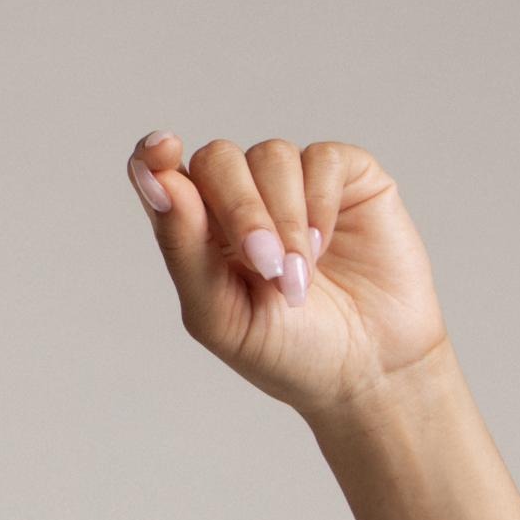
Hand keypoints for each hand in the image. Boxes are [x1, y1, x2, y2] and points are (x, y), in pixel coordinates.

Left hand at [125, 131, 451, 422]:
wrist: (367, 370)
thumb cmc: (286, 350)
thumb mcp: (219, 315)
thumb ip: (183, 250)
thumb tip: (162, 183)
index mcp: (197, 231)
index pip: (161, 174)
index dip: (153, 155)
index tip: (160, 149)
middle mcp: (240, 198)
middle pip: (217, 159)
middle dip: (239, 210)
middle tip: (265, 265)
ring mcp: (293, 184)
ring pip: (270, 156)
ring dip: (284, 219)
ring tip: (299, 277)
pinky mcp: (347, 177)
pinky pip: (322, 158)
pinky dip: (320, 202)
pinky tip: (325, 246)